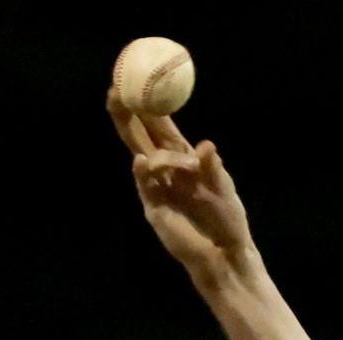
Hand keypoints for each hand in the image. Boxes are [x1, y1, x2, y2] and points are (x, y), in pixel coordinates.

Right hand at [107, 89, 255, 290]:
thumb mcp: (224, 190)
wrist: (223, 254)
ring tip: (183, 167)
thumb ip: (214, 170)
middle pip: (140, 136)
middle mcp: (167, 170)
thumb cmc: (227, 220)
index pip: (161, 127)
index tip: (139, 82)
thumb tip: (207, 146)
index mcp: (185, 159)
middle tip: (115, 91)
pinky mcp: (154, 208)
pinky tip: (141, 161)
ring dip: (153, 151)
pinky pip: (145, 186)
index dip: (150, 106)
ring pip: (141, 156)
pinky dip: (142, 173)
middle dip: (126, 114)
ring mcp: (157, 188)